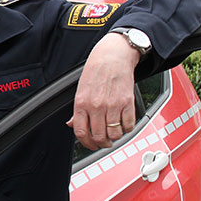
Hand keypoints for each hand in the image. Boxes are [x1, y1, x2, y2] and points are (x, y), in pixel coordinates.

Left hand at [67, 32, 139, 149]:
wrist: (113, 56)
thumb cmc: (96, 70)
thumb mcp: (80, 89)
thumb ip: (77, 110)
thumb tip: (72, 125)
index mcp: (81, 103)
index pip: (81, 132)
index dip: (87, 144)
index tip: (92, 145)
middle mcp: (96, 105)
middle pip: (99, 137)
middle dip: (103, 143)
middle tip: (105, 142)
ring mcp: (112, 105)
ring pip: (114, 134)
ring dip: (115, 137)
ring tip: (115, 132)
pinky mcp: (127, 102)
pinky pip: (128, 125)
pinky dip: (127, 129)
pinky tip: (124, 124)